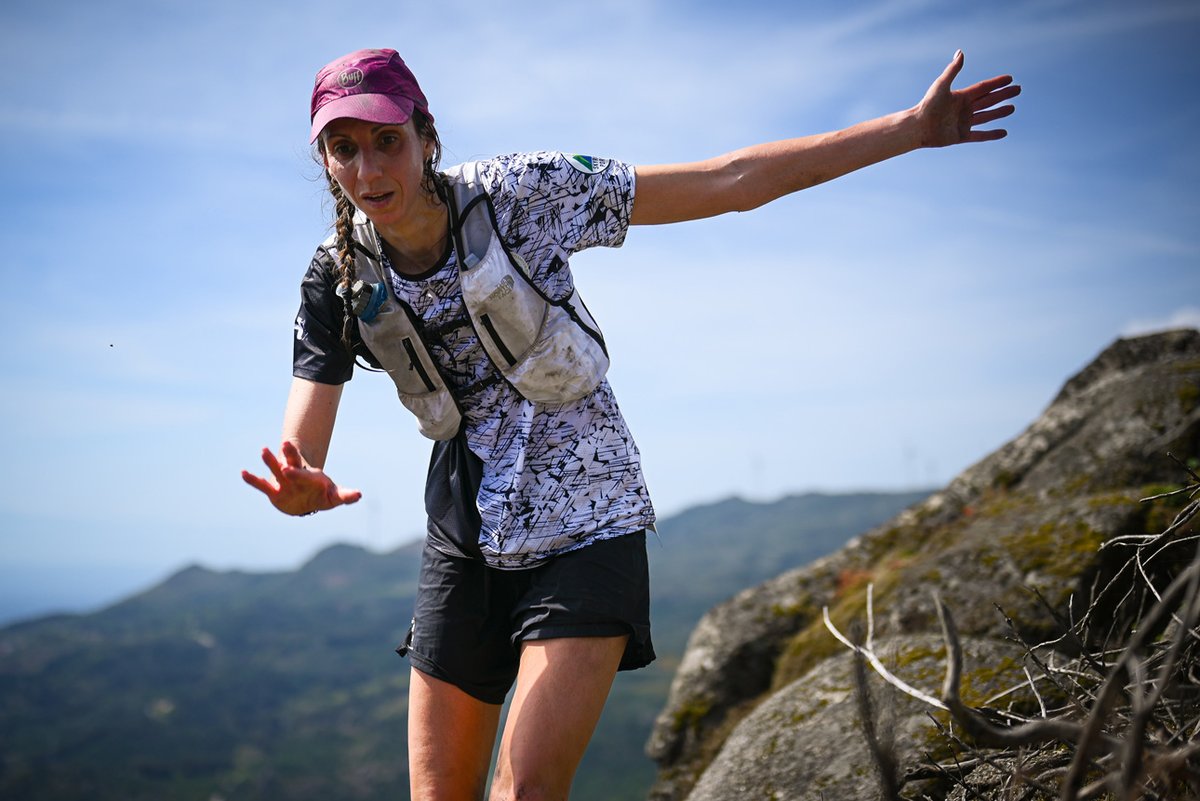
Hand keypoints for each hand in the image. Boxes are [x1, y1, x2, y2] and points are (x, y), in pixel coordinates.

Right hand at [242, 440, 361, 515]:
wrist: (308, 500)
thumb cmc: (322, 495)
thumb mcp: (334, 496)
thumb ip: (345, 495)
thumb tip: (360, 495)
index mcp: (310, 478)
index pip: (304, 473)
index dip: (297, 471)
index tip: (289, 469)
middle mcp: (295, 476)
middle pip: (292, 463)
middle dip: (288, 455)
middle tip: (285, 443)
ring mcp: (283, 482)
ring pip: (275, 470)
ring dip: (270, 461)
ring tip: (263, 450)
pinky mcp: (274, 492)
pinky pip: (262, 485)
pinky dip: (253, 480)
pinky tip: (243, 473)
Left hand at [916, 50, 1019, 147]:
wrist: (917, 127)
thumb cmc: (927, 105)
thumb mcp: (941, 85)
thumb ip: (952, 70)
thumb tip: (961, 52)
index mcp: (961, 97)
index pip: (983, 88)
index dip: (996, 83)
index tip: (1010, 78)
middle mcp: (964, 109)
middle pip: (988, 100)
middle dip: (1003, 95)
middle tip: (1018, 90)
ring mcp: (963, 123)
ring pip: (986, 116)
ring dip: (999, 112)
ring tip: (1012, 108)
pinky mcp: (961, 136)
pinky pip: (980, 136)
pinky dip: (991, 135)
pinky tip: (1004, 133)